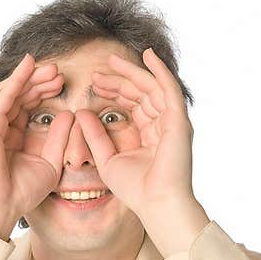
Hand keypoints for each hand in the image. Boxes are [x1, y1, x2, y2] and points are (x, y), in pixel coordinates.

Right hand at [0, 53, 73, 239]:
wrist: (0, 209)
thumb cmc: (21, 193)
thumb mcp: (50, 162)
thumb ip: (59, 139)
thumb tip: (68, 115)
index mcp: (11, 136)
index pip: (26, 105)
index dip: (43, 92)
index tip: (62, 84)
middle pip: (19, 95)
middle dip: (39, 81)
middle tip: (58, 72)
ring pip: (11, 91)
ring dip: (30, 77)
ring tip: (51, 68)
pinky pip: (3, 97)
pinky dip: (16, 79)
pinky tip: (29, 66)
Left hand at [76, 48, 209, 253]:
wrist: (156, 204)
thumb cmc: (136, 189)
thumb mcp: (107, 159)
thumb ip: (95, 136)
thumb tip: (81, 112)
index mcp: (150, 134)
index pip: (133, 104)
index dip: (114, 92)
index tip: (95, 84)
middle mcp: (164, 125)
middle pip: (141, 93)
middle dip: (119, 80)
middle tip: (97, 73)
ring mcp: (173, 122)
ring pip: (152, 87)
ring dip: (132, 73)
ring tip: (111, 62)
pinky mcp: (179, 121)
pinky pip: (169, 88)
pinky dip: (160, 70)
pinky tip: (148, 55)